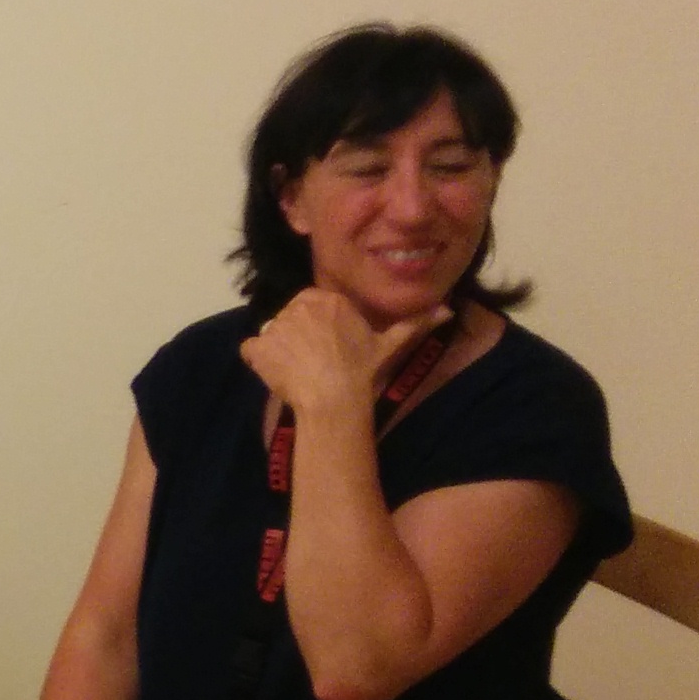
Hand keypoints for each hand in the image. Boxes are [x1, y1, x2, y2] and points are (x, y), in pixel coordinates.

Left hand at [240, 291, 447, 424]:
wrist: (334, 399)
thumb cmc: (363, 371)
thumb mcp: (390, 344)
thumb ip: (414, 323)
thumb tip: (447, 309)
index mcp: (327, 300)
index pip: (311, 305)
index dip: (316, 327)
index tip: (327, 346)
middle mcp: (299, 306)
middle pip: (290, 317)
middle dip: (297, 336)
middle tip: (314, 360)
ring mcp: (275, 325)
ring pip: (272, 333)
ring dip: (279, 349)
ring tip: (299, 369)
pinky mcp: (258, 346)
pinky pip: (251, 349)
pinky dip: (259, 361)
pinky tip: (279, 374)